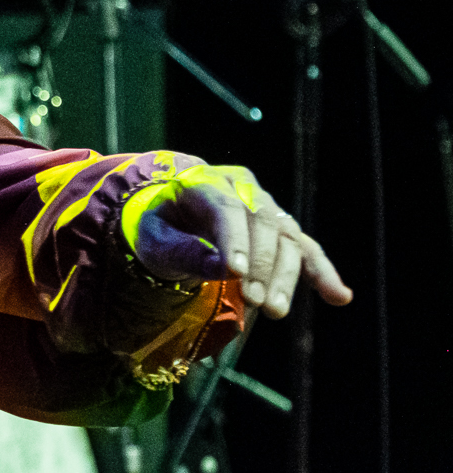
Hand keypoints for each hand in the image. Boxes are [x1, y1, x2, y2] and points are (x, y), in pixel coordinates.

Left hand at [126, 164, 351, 318]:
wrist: (174, 219)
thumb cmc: (162, 228)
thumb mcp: (155, 239)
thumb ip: (181, 251)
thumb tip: (220, 271)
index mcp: (204, 182)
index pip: (225, 207)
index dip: (234, 240)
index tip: (235, 274)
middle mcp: (242, 188)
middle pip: (262, 223)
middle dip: (262, 265)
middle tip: (255, 302)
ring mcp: (267, 207)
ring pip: (288, 239)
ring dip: (285, 277)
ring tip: (275, 311)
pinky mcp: (283, 230)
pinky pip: (307, 250)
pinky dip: (322, 273)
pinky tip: (339, 297)